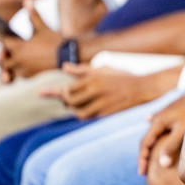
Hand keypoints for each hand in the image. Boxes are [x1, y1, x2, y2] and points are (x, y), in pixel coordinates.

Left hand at [0, 0, 61, 82]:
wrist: (68, 55)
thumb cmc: (55, 40)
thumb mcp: (42, 27)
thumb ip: (33, 14)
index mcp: (19, 47)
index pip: (1, 43)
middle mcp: (19, 59)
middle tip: (1, 51)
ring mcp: (24, 69)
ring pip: (7, 70)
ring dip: (7, 65)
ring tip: (10, 60)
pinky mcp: (31, 76)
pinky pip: (19, 75)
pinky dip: (17, 71)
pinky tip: (21, 66)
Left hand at [40, 64, 162, 119]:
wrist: (145, 88)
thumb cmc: (124, 76)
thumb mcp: (104, 69)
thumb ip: (82, 69)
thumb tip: (64, 67)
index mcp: (93, 77)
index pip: (68, 88)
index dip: (57, 92)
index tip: (39, 93)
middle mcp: (95, 89)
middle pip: (70, 101)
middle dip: (68, 102)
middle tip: (70, 101)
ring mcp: (102, 102)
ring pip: (79, 112)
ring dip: (76, 111)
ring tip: (80, 107)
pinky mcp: (108, 112)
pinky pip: (90, 117)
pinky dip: (86, 116)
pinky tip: (89, 111)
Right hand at [139, 92, 184, 174]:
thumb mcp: (182, 132)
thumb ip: (171, 147)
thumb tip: (161, 164)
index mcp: (157, 123)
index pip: (144, 144)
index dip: (142, 159)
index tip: (142, 173)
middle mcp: (157, 118)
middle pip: (146, 139)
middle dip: (144, 155)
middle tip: (144, 170)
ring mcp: (163, 114)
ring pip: (152, 132)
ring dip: (149, 145)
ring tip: (148, 157)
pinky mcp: (171, 112)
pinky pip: (158, 124)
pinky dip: (155, 131)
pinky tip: (150, 124)